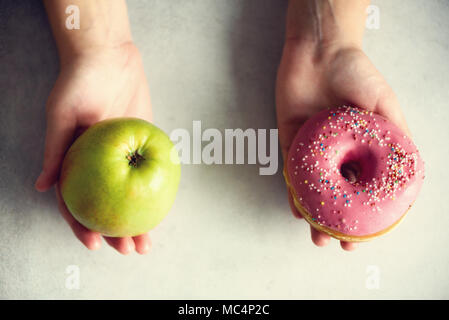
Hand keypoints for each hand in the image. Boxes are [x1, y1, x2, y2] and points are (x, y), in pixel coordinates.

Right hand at [35, 42, 152, 253]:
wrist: (108, 56)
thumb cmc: (78, 82)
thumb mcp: (61, 116)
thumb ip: (55, 151)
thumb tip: (40, 187)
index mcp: (75, 162)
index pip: (77, 202)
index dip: (83, 226)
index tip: (95, 243)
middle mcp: (99, 164)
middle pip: (107, 206)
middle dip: (116, 232)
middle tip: (130, 250)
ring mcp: (122, 156)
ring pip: (130, 196)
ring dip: (138, 221)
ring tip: (147, 242)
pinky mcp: (143, 142)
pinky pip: (149, 173)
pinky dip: (153, 193)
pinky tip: (161, 210)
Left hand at [276, 40, 409, 250]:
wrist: (322, 51)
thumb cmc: (357, 75)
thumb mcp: (385, 107)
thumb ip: (395, 137)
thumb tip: (407, 170)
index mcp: (358, 148)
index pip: (361, 187)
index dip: (364, 213)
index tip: (367, 236)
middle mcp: (335, 153)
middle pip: (334, 193)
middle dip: (335, 221)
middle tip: (338, 243)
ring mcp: (311, 149)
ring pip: (311, 190)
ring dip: (313, 215)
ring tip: (318, 237)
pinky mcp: (289, 140)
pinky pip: (290, 171)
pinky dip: (293, 192)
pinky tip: (297, 210)